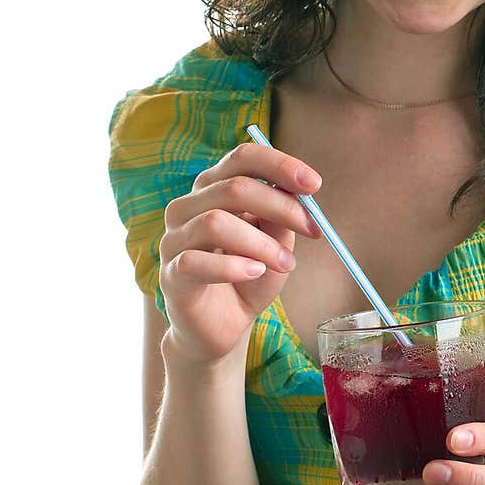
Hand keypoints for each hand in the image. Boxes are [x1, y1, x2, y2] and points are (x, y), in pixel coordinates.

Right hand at [158, 140, 322, 364]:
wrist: (223, 326)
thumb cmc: (249, 277)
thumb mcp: (275, 244)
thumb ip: (282, 218)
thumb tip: (300, 193)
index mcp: (214, 188)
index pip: (243, 158)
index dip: (280, 165)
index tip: (314, 185)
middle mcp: (188, 206)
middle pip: (234, 188)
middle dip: (281, 207)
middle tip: (313, 230)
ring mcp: (174, 238)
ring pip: (215, 222)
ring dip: (261, 244)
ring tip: (285, 264)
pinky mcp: (170, 273)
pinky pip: (195, 261)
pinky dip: (232, 267)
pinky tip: (255, 273)